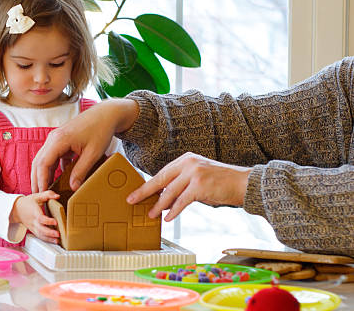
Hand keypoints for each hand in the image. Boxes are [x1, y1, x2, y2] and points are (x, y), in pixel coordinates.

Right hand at [10, 191, 60, 243]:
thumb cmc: (27, 203)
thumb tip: (57, 196)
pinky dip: (46, 240)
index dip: (47, 221)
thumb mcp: (36, 196)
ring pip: (40, 235)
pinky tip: (54, 241)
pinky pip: (39, 236)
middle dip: (49, 233)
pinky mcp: (33, 230)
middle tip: (58, 234)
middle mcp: (33, 221)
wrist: (16, 209)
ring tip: (57, 240)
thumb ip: (47, 194)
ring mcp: (32, 227)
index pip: (40, 218)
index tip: (55, 222)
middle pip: (40, 229)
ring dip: (49, 239)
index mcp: (34, 212)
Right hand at [31, 98, 138, 192]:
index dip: (41, 181)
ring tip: (44, 191)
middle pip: (38, 162)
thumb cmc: (100, 130)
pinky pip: (52, 156)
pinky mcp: (60, 140)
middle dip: (36, 180)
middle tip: (38, 197)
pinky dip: (52, 168)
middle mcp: (53, 138)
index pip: (43, 164)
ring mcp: (55, 138)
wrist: (106, 114)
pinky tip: (57, 180)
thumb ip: (81, 171)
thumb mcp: (93, 153)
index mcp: (59, 140)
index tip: (42, 194)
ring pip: (43, 159)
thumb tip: (73, 187)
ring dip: (43, 175)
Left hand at [126, 152, 250, 220]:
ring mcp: (194, 173)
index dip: (149, 184)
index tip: (138, 192)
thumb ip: (182, 184)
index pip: (162, 172)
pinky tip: (168, 217)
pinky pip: (182, 201)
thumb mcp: (199, 178)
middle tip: (132, 200)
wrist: (244, 183)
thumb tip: (165, 200)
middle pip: (160, 179)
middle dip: (144, 191)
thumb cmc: (222, 182)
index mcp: (186, 159)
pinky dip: (174, 210)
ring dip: (158, 205)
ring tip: (150, 214)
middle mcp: (188, 163)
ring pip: (169, 192)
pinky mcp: (200, 185)